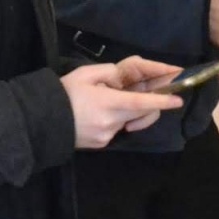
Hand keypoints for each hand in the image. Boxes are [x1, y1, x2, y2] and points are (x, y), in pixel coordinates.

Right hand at [61, 58, 183, 147]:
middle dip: (148, 102)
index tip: (178, 100)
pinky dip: (115, 120)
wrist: (40, 121)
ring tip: (106, 102)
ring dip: (128, 111)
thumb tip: (124, 79)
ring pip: (129, 121)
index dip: (162, 101)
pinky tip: (97, 115)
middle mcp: (112, 122)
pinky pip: (117, 129)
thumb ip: (108, 73)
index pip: (142, 102)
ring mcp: (107, 136)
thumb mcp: (84, 74)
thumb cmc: (63, 94)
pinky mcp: (102, 145)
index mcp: (109, 103)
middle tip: (140, 90)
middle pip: (141, 112)